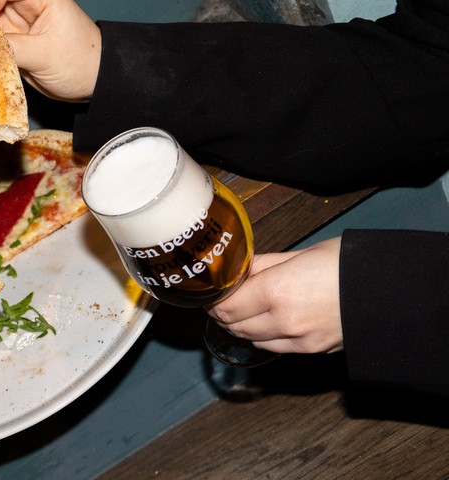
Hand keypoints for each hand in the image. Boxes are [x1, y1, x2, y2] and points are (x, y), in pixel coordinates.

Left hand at [206, 237, 343, 353]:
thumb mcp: (301, 253)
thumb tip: (237, 268)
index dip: (213, 297)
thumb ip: (263, 264)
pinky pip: (274, 347)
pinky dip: (262, 335)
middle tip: (222, 297)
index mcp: (276, 291)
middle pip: (233, 324)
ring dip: (240, 325)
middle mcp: (283, 321)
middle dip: (223, 311)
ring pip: (250, 339)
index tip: (211, 289)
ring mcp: (298, 340)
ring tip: (243, 307)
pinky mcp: (312, 351)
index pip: (225, 304)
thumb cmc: (348, 263)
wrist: (391, 290)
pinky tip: (266, 321)